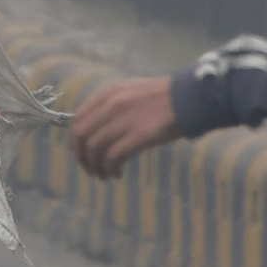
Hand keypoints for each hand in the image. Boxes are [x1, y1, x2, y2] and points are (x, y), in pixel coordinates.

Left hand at [69, 76, 185, 178]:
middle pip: (82, 136)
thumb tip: (99, 126)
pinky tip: (117, 174)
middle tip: (89, 168)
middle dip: (81, 156)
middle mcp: (111, 106)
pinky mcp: (139, 136)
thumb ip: (112, 105)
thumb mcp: (131, 92)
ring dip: (95, 166)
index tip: (81, 153)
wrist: (190, 98)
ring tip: (103, 175)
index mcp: (108, 94)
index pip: (78, 119)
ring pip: (95, 149)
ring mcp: (124, 120)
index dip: (75, 140)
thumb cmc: (164, 97)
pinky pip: (114, 156)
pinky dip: (111, 168)